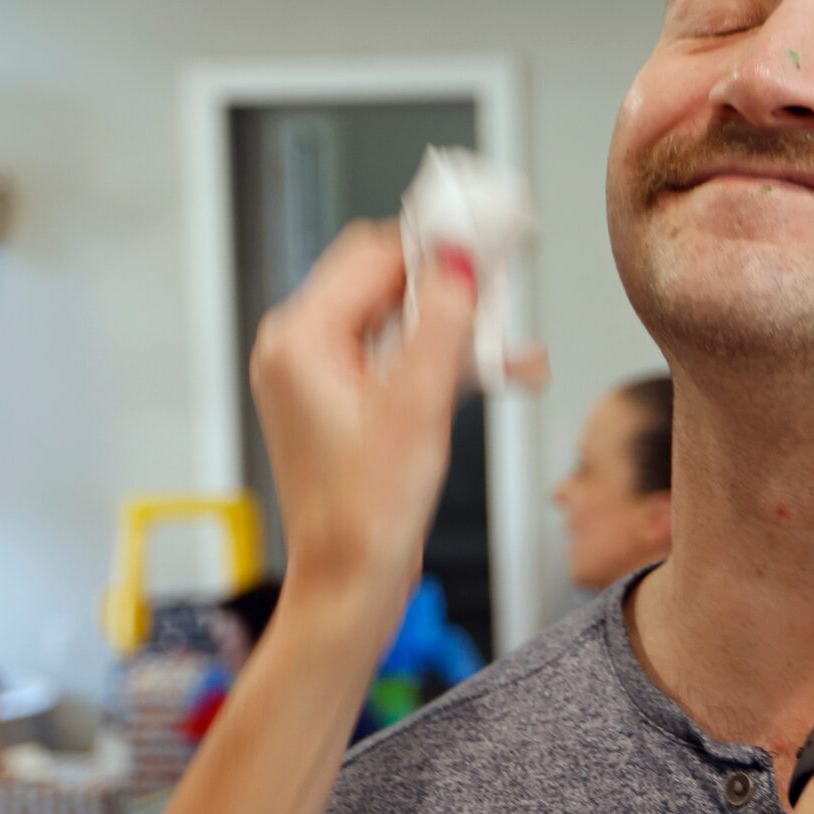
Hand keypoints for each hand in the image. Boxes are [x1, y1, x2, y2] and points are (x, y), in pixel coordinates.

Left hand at [248, 223, 512, 633]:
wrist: (351, 585)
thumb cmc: (367, 514)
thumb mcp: (419, 404)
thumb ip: (443, 319)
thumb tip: (459, 255)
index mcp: (300, 338)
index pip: (374, 254)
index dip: (438, 238)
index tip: (490, 227)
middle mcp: (300, 349)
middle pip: (387, 281)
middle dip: (454, 282)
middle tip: (508, 274)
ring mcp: (319, 376)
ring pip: (400, 320)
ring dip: (459, 327)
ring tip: (514, 342)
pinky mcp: (343, 404)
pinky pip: (398, 358)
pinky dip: (444, 360)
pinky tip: (500, 370)